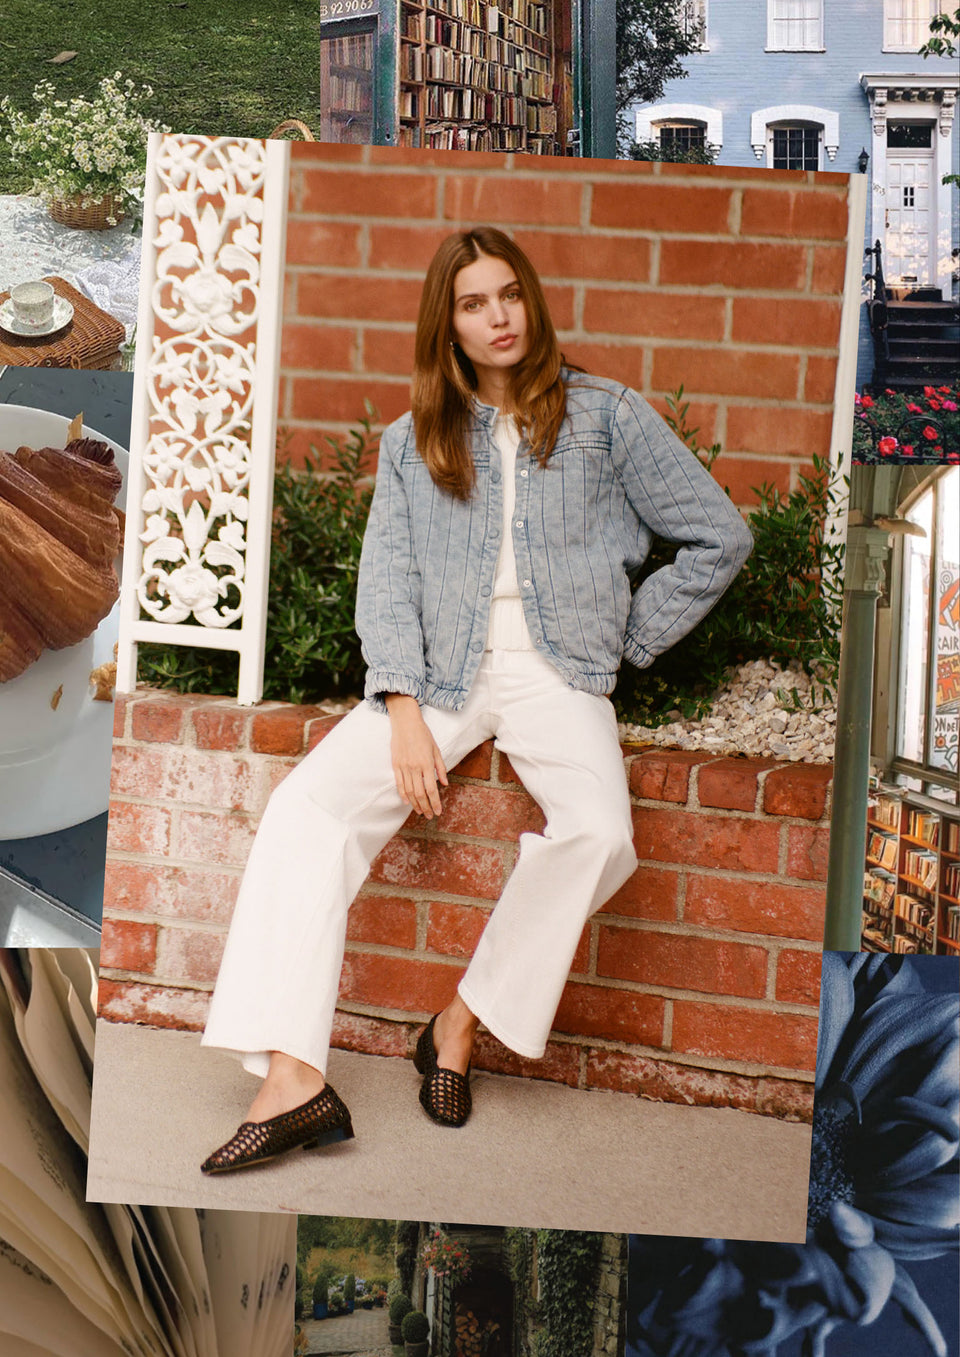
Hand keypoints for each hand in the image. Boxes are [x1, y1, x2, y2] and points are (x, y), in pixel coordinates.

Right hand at [385, 695, 448, 818]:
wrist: (405, 722)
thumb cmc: (423, 734)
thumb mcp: (436, 749)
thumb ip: (440, 767)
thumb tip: (444, 784)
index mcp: (426, 763)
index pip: (431, 789)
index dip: (435, 802)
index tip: (438, 812)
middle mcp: (414, 767)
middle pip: (420, 793)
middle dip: (426, 807)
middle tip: (429, 816)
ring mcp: (403, 766)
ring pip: (409, 791)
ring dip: (415, 803)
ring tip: (420, 811)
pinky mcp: (395, 764)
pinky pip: (399, 783)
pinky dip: (403, 794)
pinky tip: (407, 801)